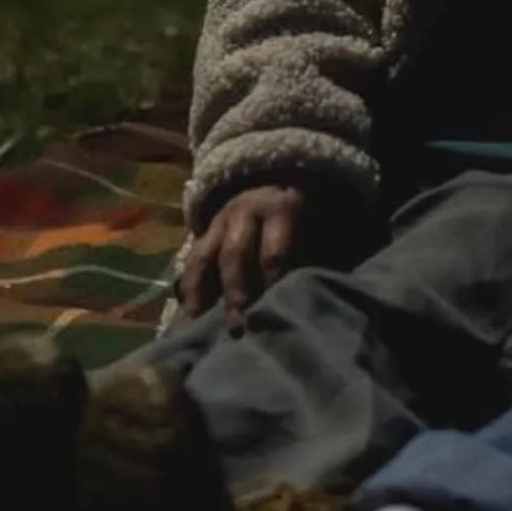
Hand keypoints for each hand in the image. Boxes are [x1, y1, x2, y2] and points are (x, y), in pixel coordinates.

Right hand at [177, 183, 312, 324]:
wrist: (281, 182)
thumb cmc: (310, 215)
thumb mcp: (322, 224)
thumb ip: (317, 255)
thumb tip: (315, 294)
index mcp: (281, 208)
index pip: (275, 252)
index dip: (273, 283)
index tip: (273, 313)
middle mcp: (246, 211)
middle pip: (236, 255)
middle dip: (236, 294)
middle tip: (238, 328)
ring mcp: (221, 221)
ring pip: (206, 257)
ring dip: (204, 294)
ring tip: (203, 326)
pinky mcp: (205, 232)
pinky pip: (191, 260)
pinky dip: (189, 288)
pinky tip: (189, 315)